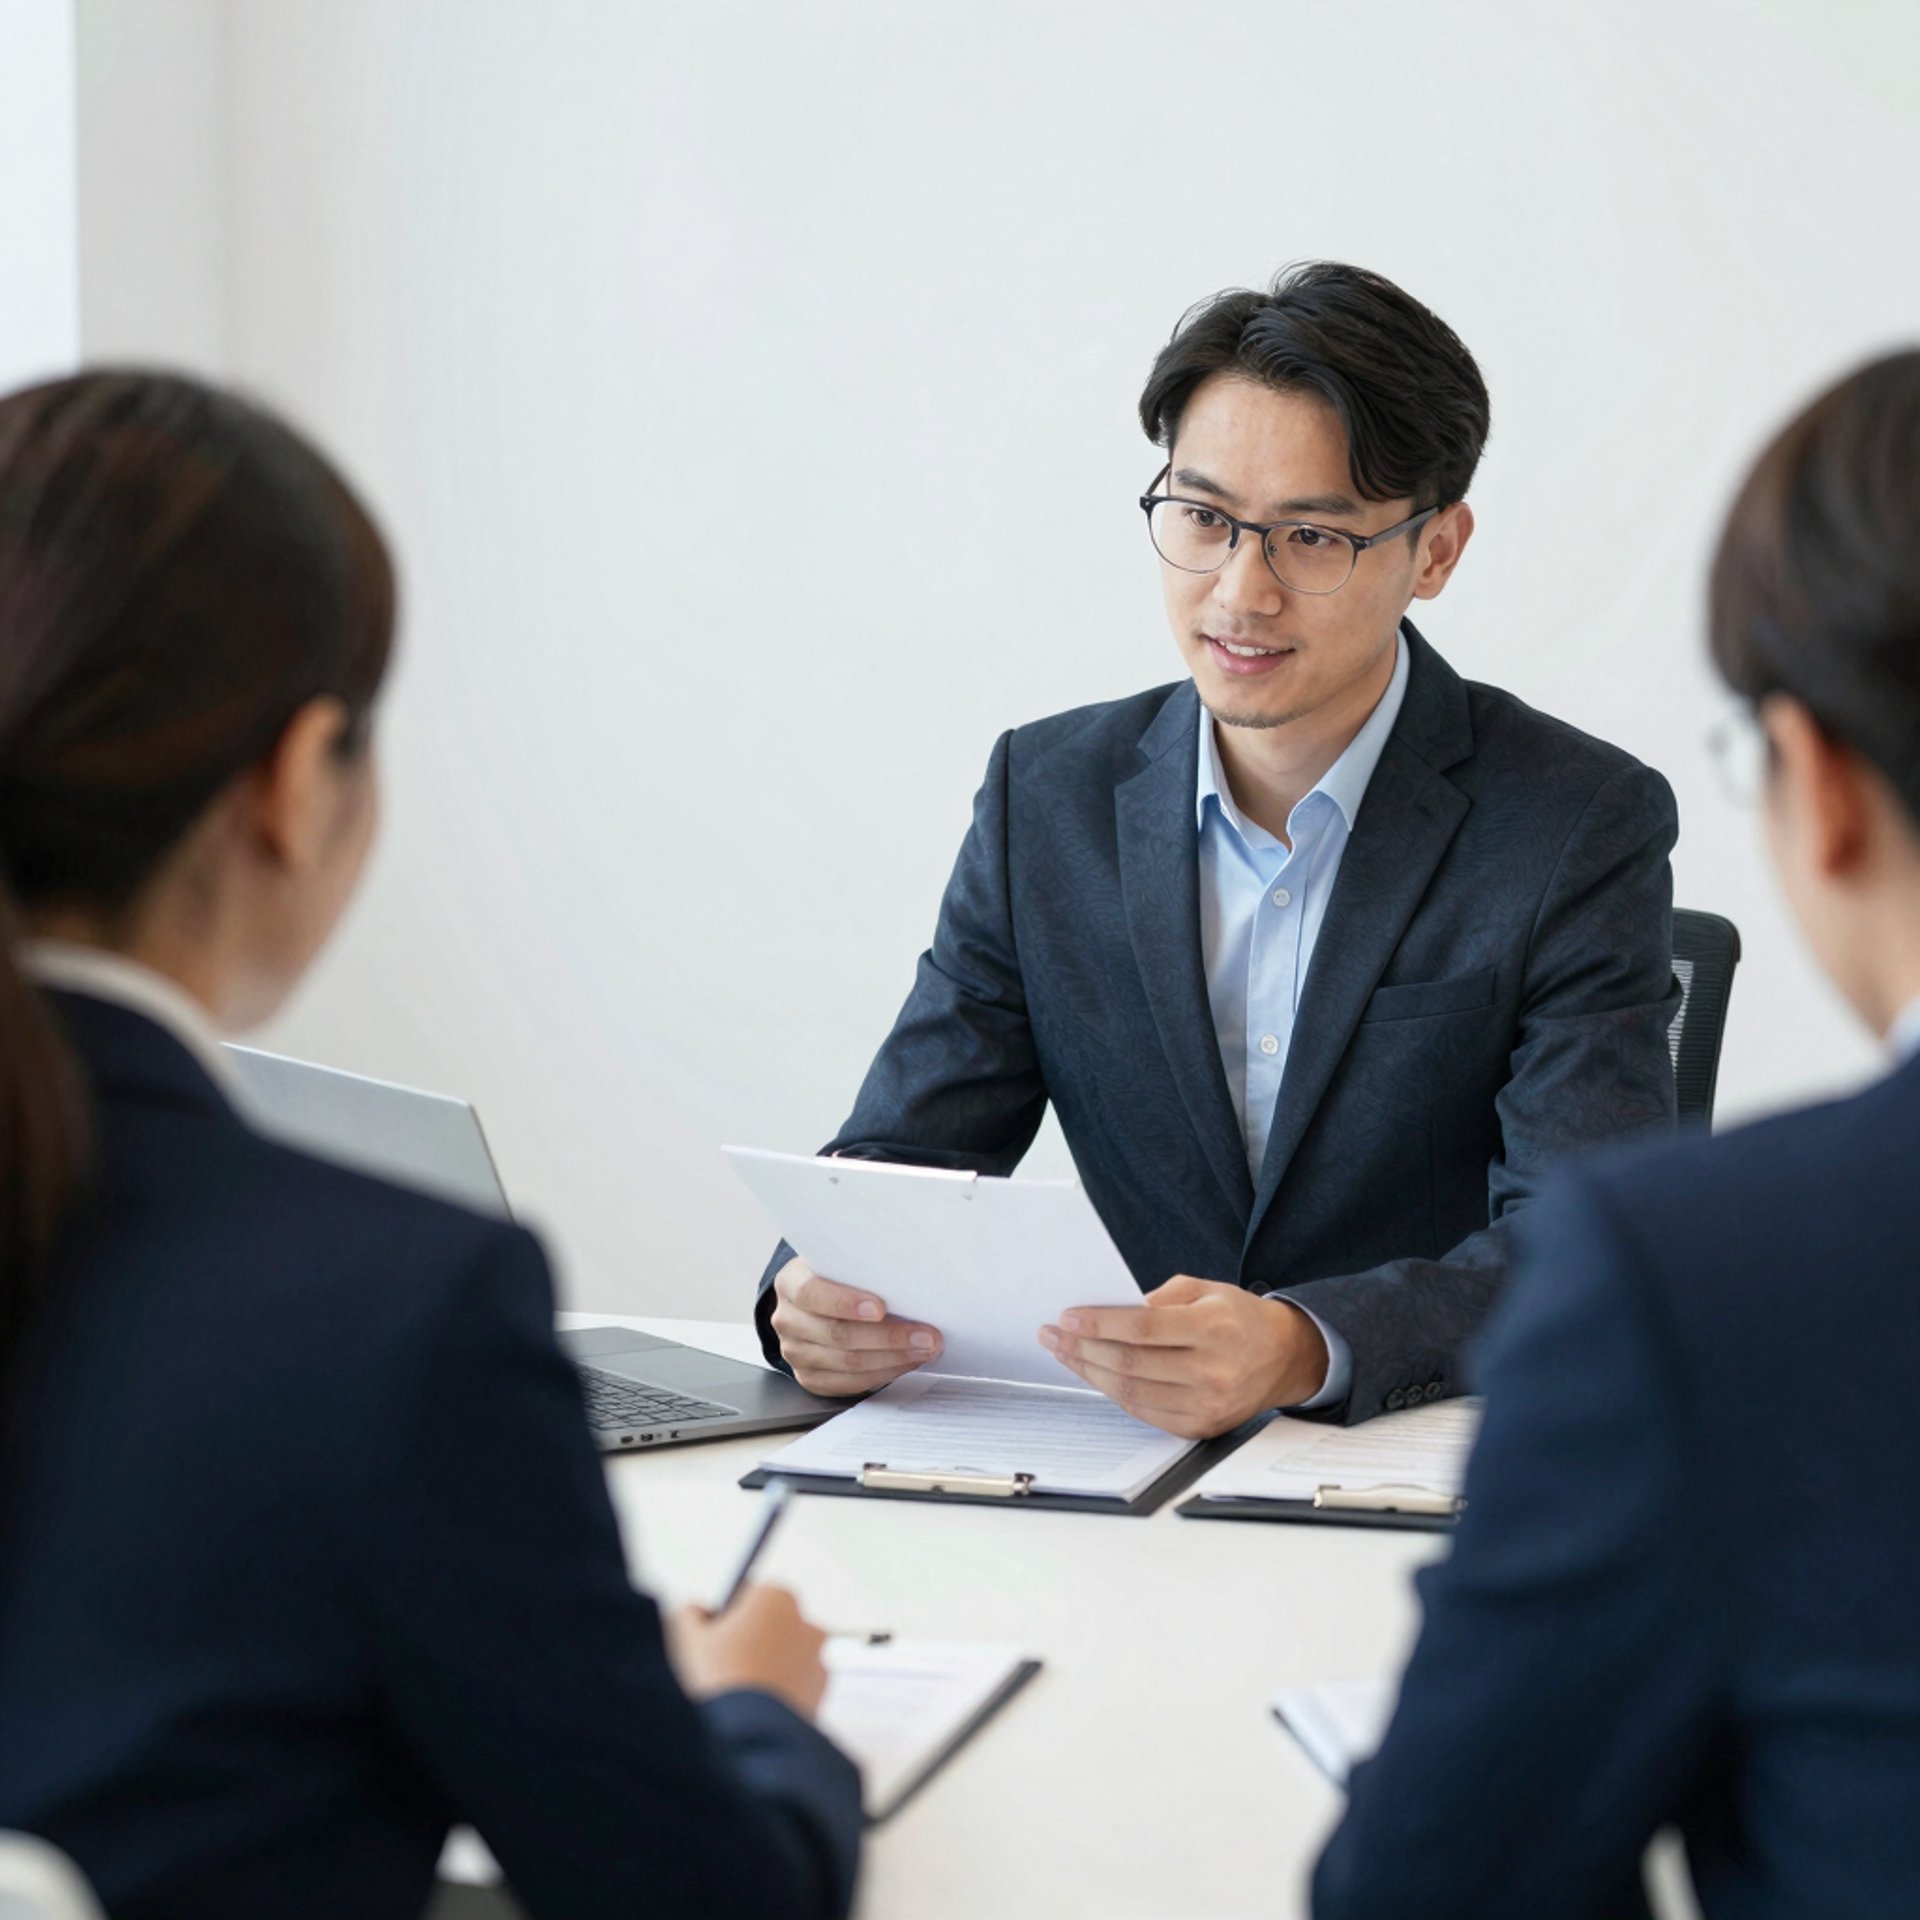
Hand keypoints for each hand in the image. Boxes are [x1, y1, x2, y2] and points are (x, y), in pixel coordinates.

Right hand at [667, 1584, 829, 1718]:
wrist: (748, 1737)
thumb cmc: (718, 1679)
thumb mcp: (689, 1639)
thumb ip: (690, 1616)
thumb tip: (694, 1611)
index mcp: (777, 1598)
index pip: (749, 1596)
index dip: (727, 1616)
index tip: (710, 1637)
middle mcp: (805, 1623)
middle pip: (771, 1626)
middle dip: (750, 1642)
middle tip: (719, 1668)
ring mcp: (818, 1661)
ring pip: (784, 1659)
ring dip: (766, 1670)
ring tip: (736, 1696)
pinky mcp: (822, 1696)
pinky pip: (795, 1688)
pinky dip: (779, 1696)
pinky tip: (754, 1713)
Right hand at [770, 1256, 943, 1396]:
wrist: (818, 1299)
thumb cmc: (838, 1276)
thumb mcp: (843, 1260)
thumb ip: (863, 1266)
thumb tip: (909, 1275)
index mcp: (791, 1283)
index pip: (812, 1293)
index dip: (846, 1302)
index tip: (881, 1307)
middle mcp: (788, 1319)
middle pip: (837, 1334)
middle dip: (888, 1336)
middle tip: (927, 1335)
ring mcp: (795, 1352)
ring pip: (848, 1363)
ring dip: (894, 1358)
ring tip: (925, 1348)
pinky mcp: (810, 1377)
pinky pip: (850, 1383)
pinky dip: (884, 1373)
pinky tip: (907, 1361)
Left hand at [1038, 1275, 1329, 1438]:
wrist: (1285, 1357)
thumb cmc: (1239, 1317)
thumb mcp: (1205, 1289)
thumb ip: (1159, 1299)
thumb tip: (1107, 1312)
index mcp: (1214, 1328)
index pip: (1144, 1328)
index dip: (1100, 1323)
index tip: (1068, 1316)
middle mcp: (1213, 1371)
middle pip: (1131, 1364)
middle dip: (1083, 1348)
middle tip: (1052, 1335)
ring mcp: (1208, 1405)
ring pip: (1132, 1393)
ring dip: (1090, 1373)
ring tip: (1065, 1354)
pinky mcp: (1201, 1427)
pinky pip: (1145, 1412)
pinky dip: (1114, 1393)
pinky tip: (1096, 1374)